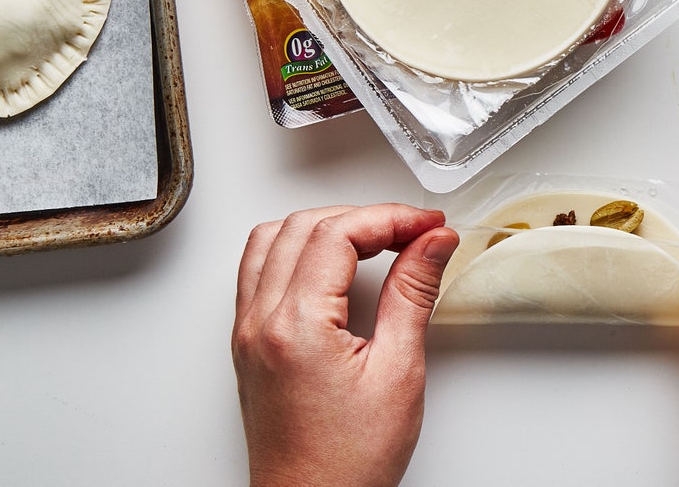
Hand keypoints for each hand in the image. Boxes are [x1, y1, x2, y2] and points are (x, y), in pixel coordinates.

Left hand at [232, 203, 459, 486]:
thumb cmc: (349, 464)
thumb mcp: (398, 374)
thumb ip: (412, 296)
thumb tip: (432, 243)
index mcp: (296, 326)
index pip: (338, 234)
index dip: (389, 218)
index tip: (427, 227)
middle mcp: (260, 322)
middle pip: (304, 226)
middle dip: (362, 217)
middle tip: (412, 232)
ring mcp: (246, 332)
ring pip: (271, 239)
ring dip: (322, 226)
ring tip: (372, 240)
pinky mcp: (246, 344)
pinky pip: (256, 270)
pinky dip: (292, 250)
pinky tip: (328, 265)